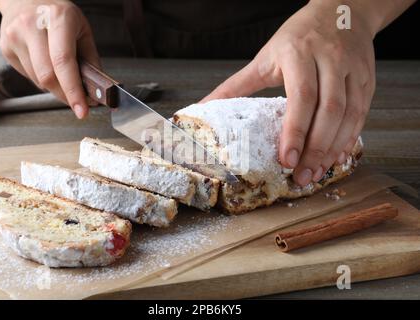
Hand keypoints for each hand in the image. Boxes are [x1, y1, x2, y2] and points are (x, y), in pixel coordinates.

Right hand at [0, 0, 98, 118]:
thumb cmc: (58, 15)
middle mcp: (32, 25)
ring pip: (37, 80)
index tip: (82, 110)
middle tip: (79, 102)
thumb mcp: (82, 31)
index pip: (64, 62)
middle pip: (48, 76)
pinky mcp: (6, 47)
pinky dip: (42, 79)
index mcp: (58, 18)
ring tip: (63, 75)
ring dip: (55, 87)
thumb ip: (91, 62)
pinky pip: (28, 76)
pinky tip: (46, 64)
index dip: (73, 91)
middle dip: (65, 95)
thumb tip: (98, 92)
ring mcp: (15, 36)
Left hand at [203, 1, 376, 185]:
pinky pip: (363, 112)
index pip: (302, 96)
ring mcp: (353, 69)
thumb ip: (235, 85)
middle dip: (315, 148)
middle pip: (329, 110)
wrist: (340, 11)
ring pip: (349, 114)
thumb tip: (203, 107)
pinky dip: (350, 138)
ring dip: (333, 148)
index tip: (286, 159)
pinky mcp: (367, 78)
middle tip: (302, 176)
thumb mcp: (264, 57)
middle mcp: (330, 59)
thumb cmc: (297, 37)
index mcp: (299, 53)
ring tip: (316, 172)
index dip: (295, 130)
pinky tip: (337, 157)